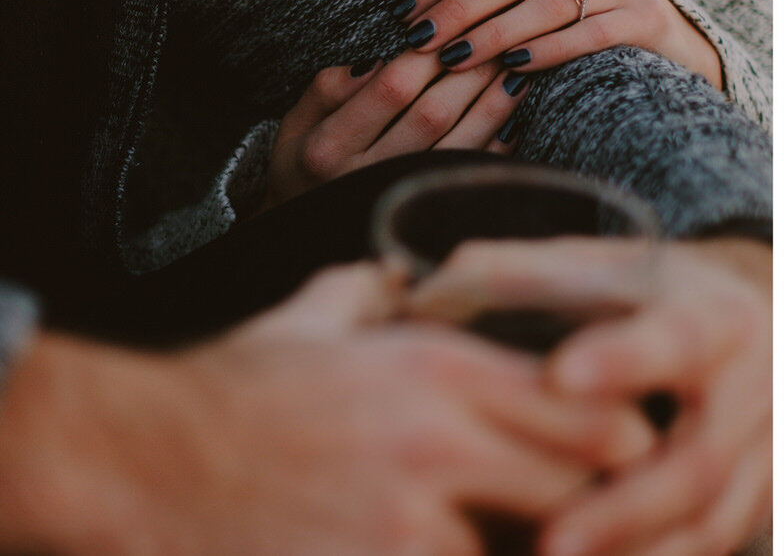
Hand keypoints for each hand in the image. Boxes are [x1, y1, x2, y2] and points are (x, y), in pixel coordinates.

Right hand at [0, 264, 655, 554]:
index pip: (587, 408)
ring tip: (513, 530)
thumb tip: (413, 275)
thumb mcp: (318, 315)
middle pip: (576, 489)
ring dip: (523, 545)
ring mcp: (400, 525)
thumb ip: (382, 290)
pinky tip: (443, 544)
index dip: (620, 438)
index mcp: (438, 369)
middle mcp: (434, 443)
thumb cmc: (234, 388)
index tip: (626, 451)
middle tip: (587, 510)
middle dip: (590, 505)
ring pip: (521, 550)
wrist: (137, 461)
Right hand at [265, 51, 531, 207]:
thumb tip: (378, 62)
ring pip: (461, 145)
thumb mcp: (298, 123)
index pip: (390, 89)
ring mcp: (400, 198)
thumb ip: (329, 87)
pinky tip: (511, 120)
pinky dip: (496, 146)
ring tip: (515, 74)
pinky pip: (470, 174)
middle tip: (497, 42)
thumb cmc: (306, 164)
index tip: (451, 30)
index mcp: (328, 148)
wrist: (308, 235)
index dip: (427, 58)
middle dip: (470, 74)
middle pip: (433, 114)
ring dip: (494, 106)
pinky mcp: (429, 213)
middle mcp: (366, 176)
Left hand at [390, 0, 721, 87]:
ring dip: (494, 33)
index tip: (400, 11)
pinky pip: (590, 34)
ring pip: (546, 3)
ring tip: (454, 59)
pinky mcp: (645, 20)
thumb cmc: (591, 7)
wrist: (669, 41)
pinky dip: (549, 50)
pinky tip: (515, 70)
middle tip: (417, 40)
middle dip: (457, 8)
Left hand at [410, 237, 771, 555]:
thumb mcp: (616, 268)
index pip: (675, 340)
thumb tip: (445, 276)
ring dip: (639, 553)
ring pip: (712, 522)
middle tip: (552, 540)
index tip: (560, 376)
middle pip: (699, 461)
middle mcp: (755, 389)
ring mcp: (765, 454)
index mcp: (717, 319)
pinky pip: (713, 546)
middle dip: (626, 508)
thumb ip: (537, 273)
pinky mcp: (761, 502)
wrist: (757, 327)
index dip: (624, 360)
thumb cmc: (659, 299)